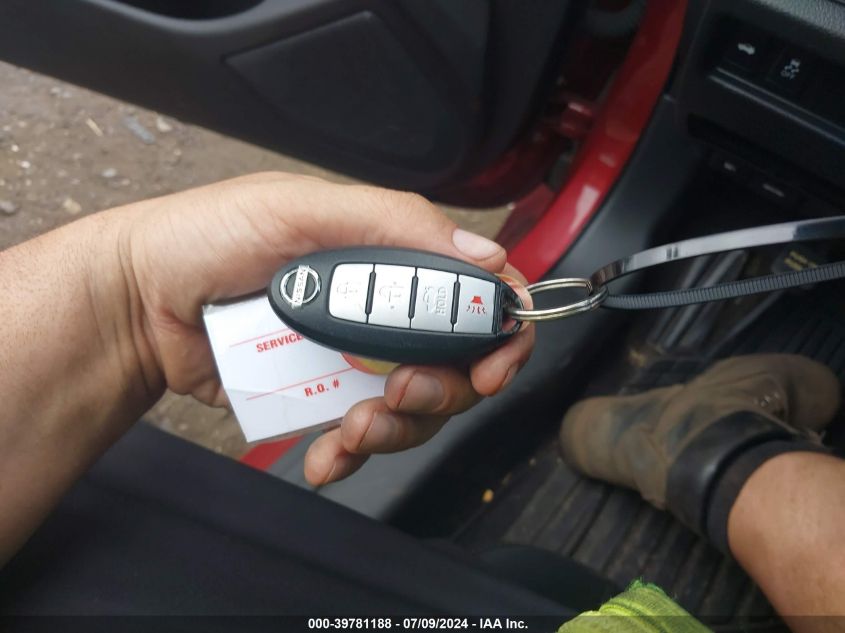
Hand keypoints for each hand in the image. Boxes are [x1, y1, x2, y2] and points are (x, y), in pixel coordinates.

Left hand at [113, 173, 533, 483]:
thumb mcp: (300, 210)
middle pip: (457, 364)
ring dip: (396, 430)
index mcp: (392, 257)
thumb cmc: (208, 237)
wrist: (141, 301)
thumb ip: (393, 225)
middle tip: (399, 392)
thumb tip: (486, 257)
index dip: (502, 334)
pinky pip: (359, 437)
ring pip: (414, 410)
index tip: (490, 368)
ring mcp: (354, 358)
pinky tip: (326, 456)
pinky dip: (350, 455)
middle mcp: (383, 309)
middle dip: (441, 391)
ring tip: (351, 427)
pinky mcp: (321, 397)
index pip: (478, 295)